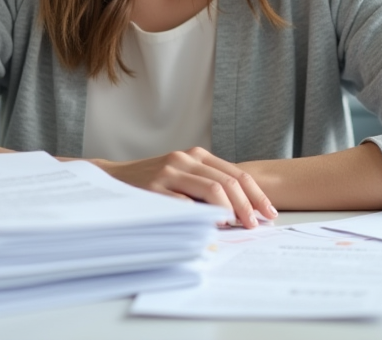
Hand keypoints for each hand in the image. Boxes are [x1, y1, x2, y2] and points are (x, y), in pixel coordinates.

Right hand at [93, 147, 277, 228]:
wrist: (112, 178)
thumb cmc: (152, 181)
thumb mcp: (182, 176)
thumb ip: (207, 185)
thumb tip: (242, 211)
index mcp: (196, 155)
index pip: (236, 174)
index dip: (256, 194)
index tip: (269, 213)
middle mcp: (185, 159)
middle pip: (228, 182)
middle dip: (248, 205)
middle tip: (257, 225)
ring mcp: (169, 172)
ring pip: (211, 189)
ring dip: (230, 210)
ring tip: (238, 226)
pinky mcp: (155, 188)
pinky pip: (185, 203)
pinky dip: (202, 216)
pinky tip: (210, 227)